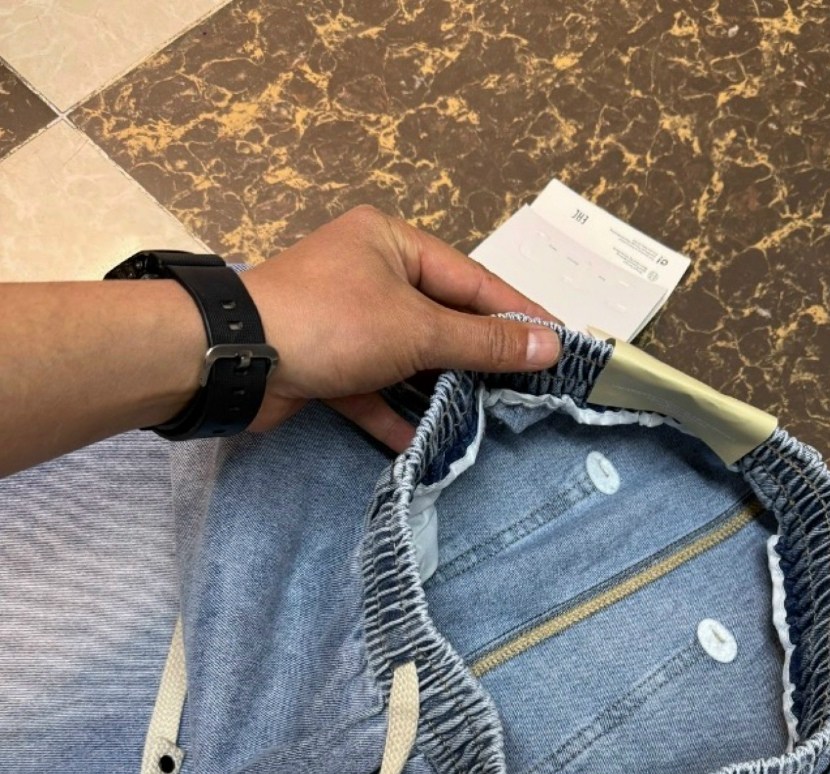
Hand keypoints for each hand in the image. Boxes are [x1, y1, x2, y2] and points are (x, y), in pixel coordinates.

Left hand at [237, 203, 564, 450]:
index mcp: (391, 243)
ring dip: (439, 389)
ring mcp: (344, 320)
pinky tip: (422, 441)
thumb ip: (483, 342)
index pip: (471, 280)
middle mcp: (368, 274)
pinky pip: (371, 388)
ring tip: (485, 418)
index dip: (516, 314)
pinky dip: (394, 412)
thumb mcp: (419, 330)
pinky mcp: (324, 363)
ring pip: (406, 357)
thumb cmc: (333, 323)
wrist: (236, 358)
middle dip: (477, 358)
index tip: (559, 344)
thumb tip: (548, 345)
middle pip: (440, 318)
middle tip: (527, 389)